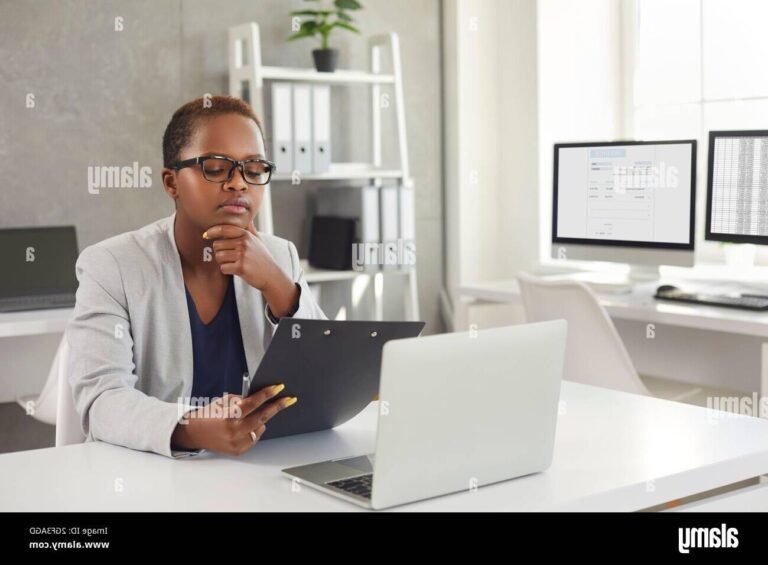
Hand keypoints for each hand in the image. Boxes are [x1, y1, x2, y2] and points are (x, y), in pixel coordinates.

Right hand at [171, 385, 297, 455]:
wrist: (195, 433)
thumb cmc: (208, 415)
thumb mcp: (223, 402)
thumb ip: (241, 400)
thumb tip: (261, 397)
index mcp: (228, 416)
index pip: (252, 403)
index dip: (266, 395)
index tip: (278, 388)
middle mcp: (233, 431)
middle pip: (262, 417)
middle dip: (276, 407)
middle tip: (288, 399)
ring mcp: (236, 443)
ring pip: (260, 428)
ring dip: (260, 420)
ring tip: (249, 417)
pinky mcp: (239, 451)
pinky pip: (255, 438)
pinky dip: (254, 431)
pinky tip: (245, 427)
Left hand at [204, 224, 279, 290]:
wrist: (271, 275)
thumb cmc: (262, 258)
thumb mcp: (258, 240)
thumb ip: (250, 228)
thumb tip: (247, 217)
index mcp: (246, 235)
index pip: (224, 229)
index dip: (212, 231)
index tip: (206, 234)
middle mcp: (244, 243)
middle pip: (217, 245)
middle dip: (220, 252)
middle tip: (230, 256)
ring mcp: (243, 255)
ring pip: (219, 257)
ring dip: (223, 262)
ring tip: (234, 263)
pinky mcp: (241, 268)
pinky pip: (223, 268)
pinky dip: (227, 270)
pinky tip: (236, 270)